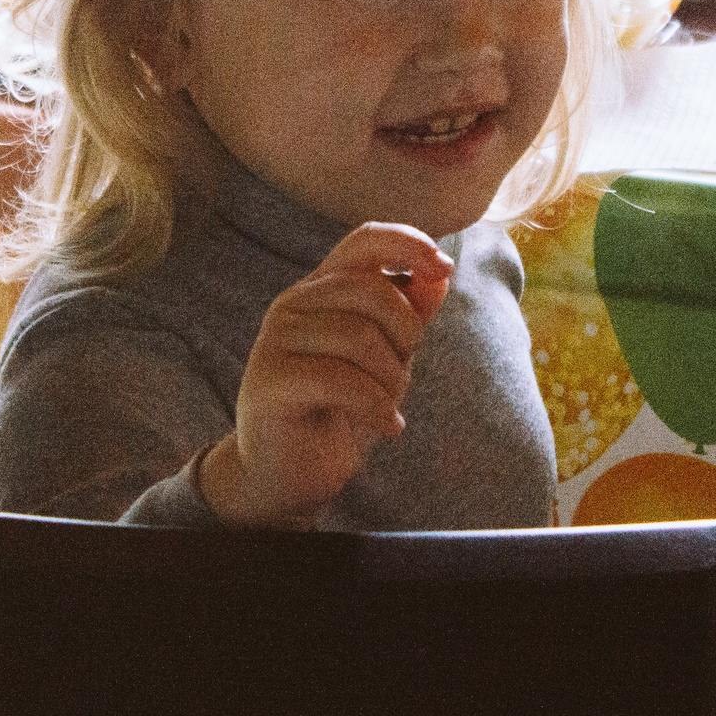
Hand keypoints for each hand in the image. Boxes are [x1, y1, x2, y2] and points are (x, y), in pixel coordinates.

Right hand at [201, 223, 453, 527]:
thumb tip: (439, 276)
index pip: (365, 239)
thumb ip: (407, 317)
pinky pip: (341, 380)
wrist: (287, 476)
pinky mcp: (270, 380)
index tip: (444, 268)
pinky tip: (386, 428)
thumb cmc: (338, 413)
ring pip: (359, 337)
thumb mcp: (385, 360)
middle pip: (372, 291)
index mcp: (321, 289)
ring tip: (388, 408)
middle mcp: (293, 303)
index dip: (409, 243)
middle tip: (401, 378)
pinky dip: (377, 408)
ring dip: (391, 381)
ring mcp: (276, 339)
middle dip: (405, 335)